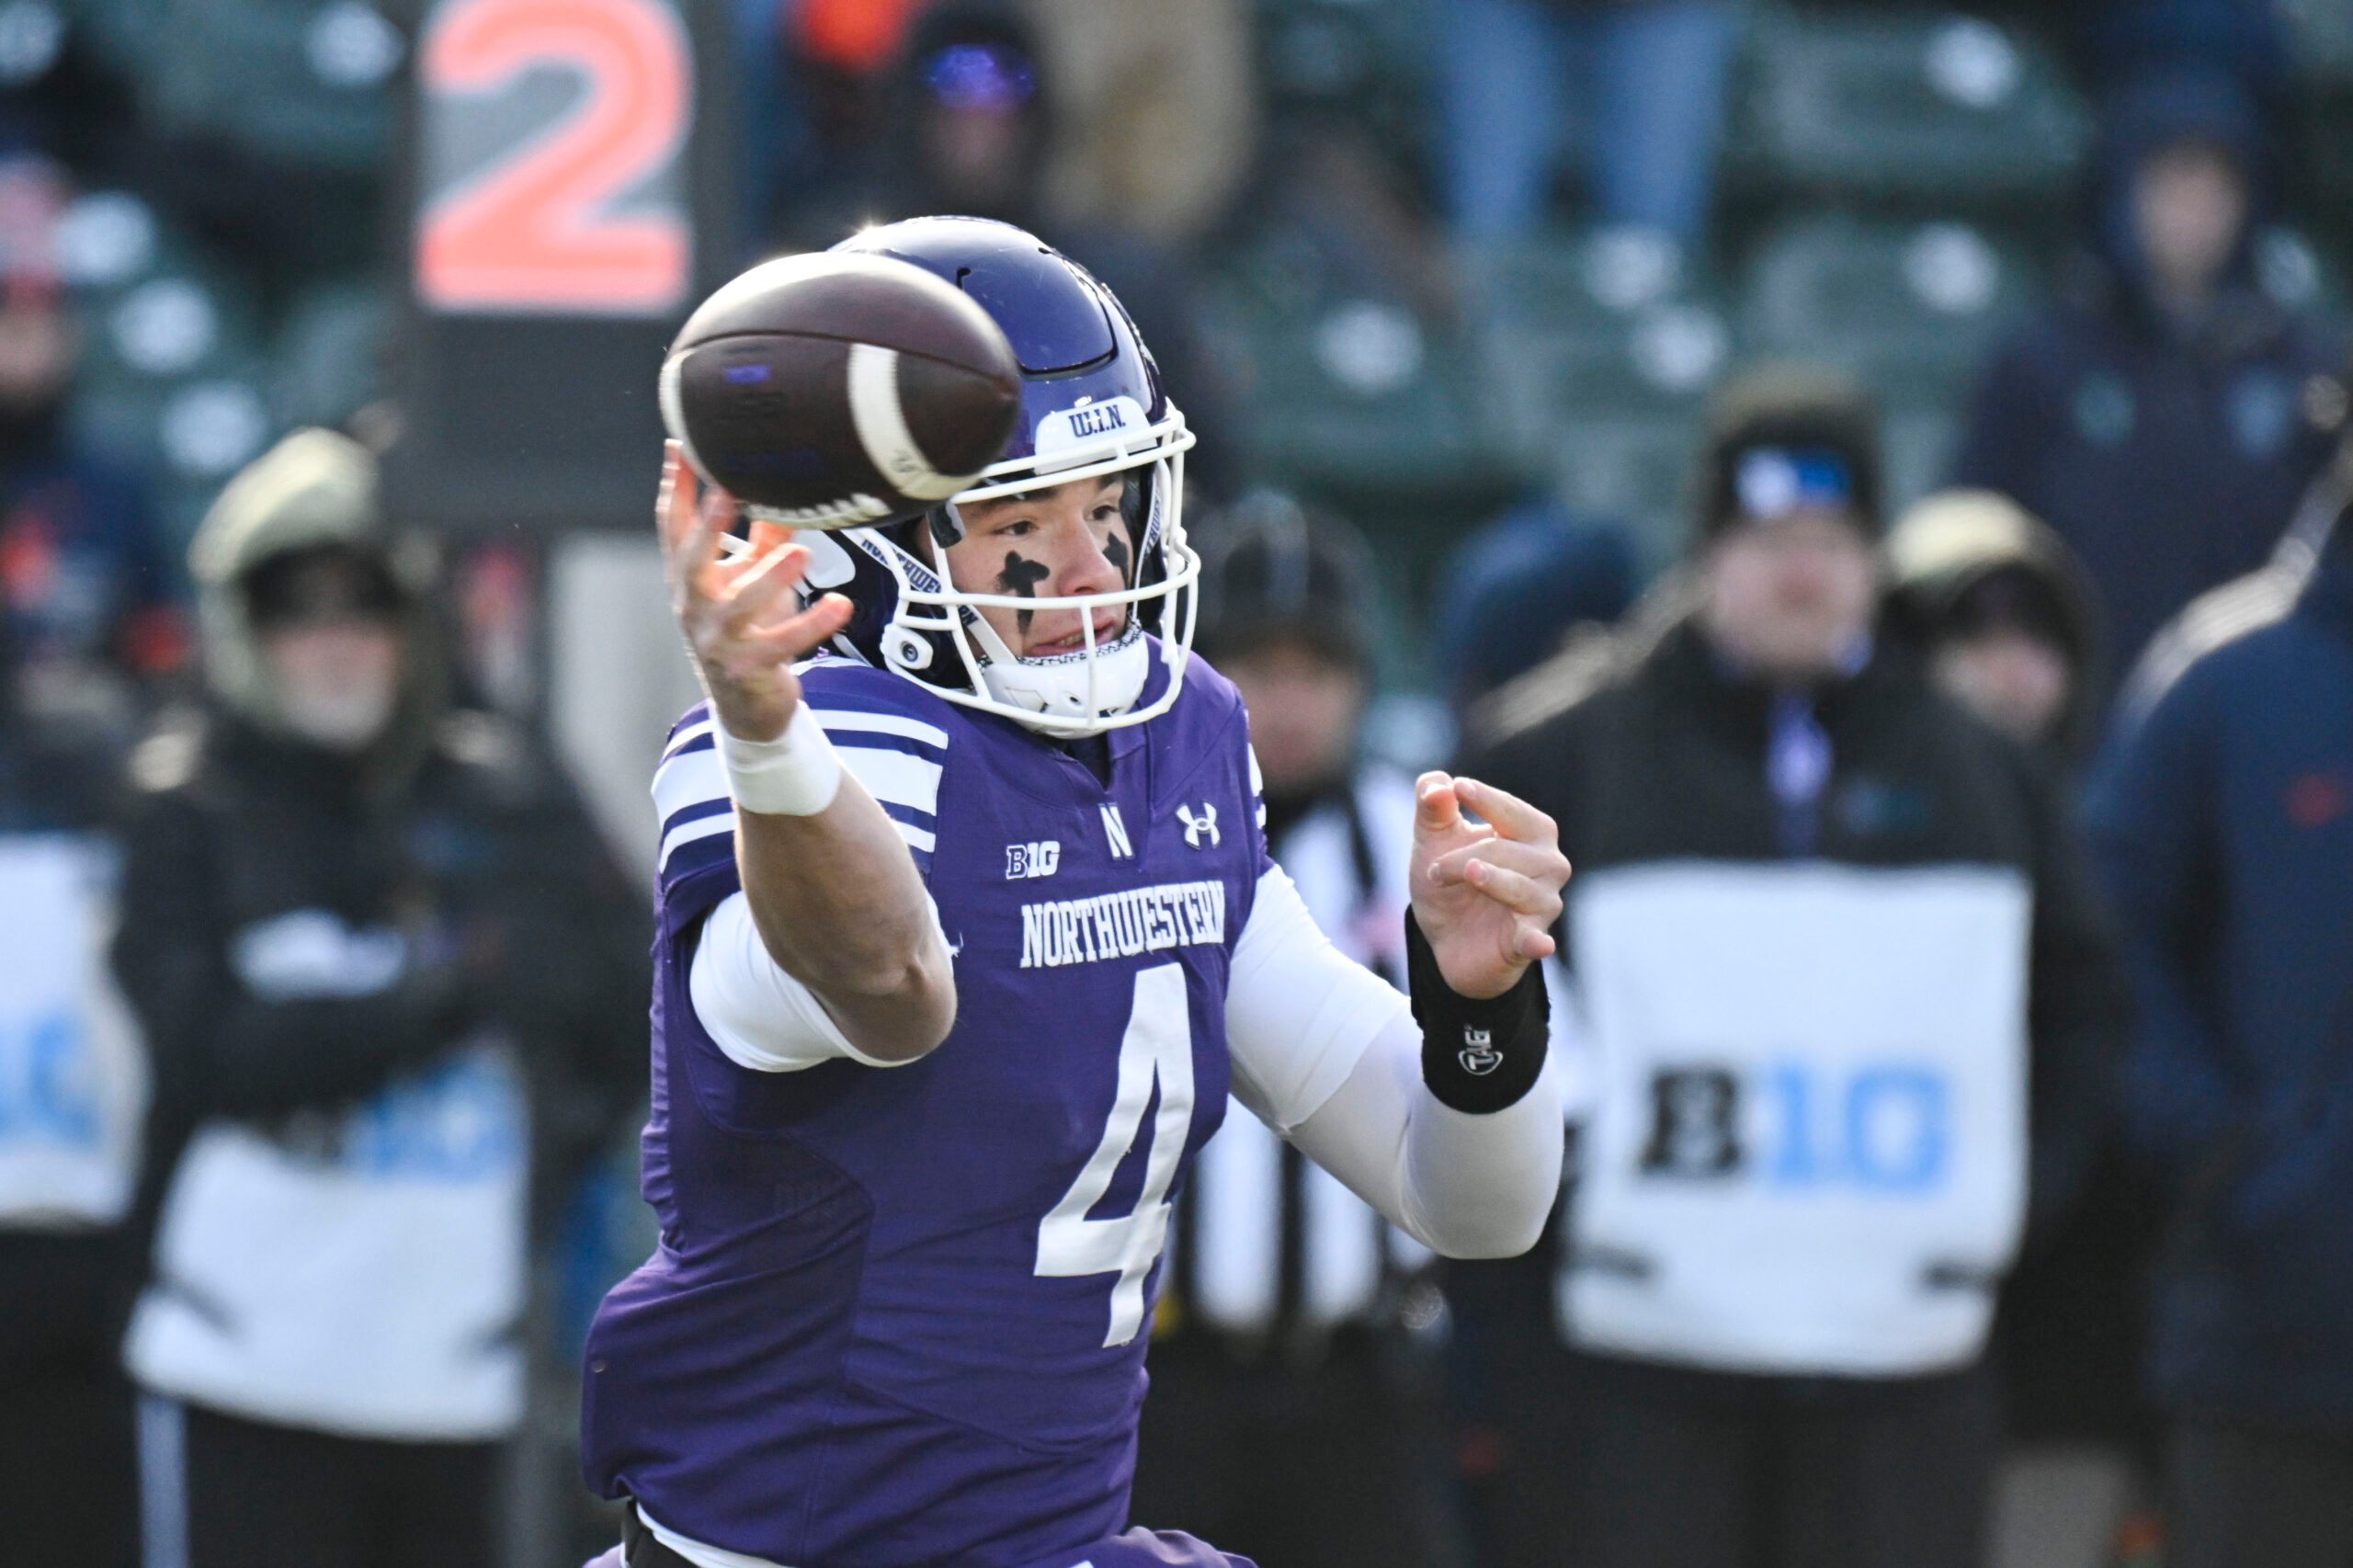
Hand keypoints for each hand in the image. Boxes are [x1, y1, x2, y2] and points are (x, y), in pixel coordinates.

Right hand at [657, 442, 854, 741]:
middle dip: (708, 525)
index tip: (680, 446)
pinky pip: (784, 643)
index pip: (673, 527)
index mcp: (689, 578)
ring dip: (770, 578)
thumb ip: (766, 535)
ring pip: (739, 605)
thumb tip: (786, 486)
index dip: (675, 488)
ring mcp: (718, 640)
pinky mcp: (749, 667)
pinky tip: (840, 604)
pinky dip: (814, 623)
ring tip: (801, 552)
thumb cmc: (749, 628)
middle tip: (727, 490)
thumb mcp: (752, 577)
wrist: (748, 706)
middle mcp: (695, 606)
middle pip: (692, 561)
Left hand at [1408, 773, 1569, 999]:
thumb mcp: (1433, 840)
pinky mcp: (1530, 941)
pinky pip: (1535, 939)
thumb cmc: (1451, 880)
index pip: (1512, 811)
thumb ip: (1432, 808)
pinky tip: (1538, 944)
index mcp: (1532, 833)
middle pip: (1508, 850)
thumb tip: (1438, 786)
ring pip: (1518, 887)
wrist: (1447, 938)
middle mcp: (1548, 865)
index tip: (1458, 788)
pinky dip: (1536, 941)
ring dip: (1484, 880)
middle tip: (1434, 869)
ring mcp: (1543, 904)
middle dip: (1464, 855)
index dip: (1485, 800)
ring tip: (1459, 875)